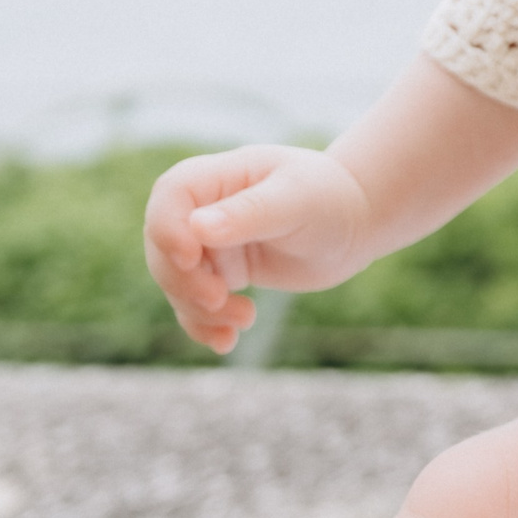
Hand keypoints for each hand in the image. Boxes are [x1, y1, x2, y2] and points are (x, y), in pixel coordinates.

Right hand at [144, 144, 376, 353]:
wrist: (354, 225)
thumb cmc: (329, 198)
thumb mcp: (296, 199)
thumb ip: (249, 212)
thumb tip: (198, 227)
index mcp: (216, 176)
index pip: (170, 196)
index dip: (167, 229)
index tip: (189, 259)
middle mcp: (203, 209)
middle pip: (164, 247)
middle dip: (184, 281)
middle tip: (220, 301)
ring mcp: (208, 244)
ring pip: (177, 283)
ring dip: (200, 309)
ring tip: (245, 318)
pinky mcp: (220, 274)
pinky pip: (195, 305)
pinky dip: (204, 326)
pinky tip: (227, 341)